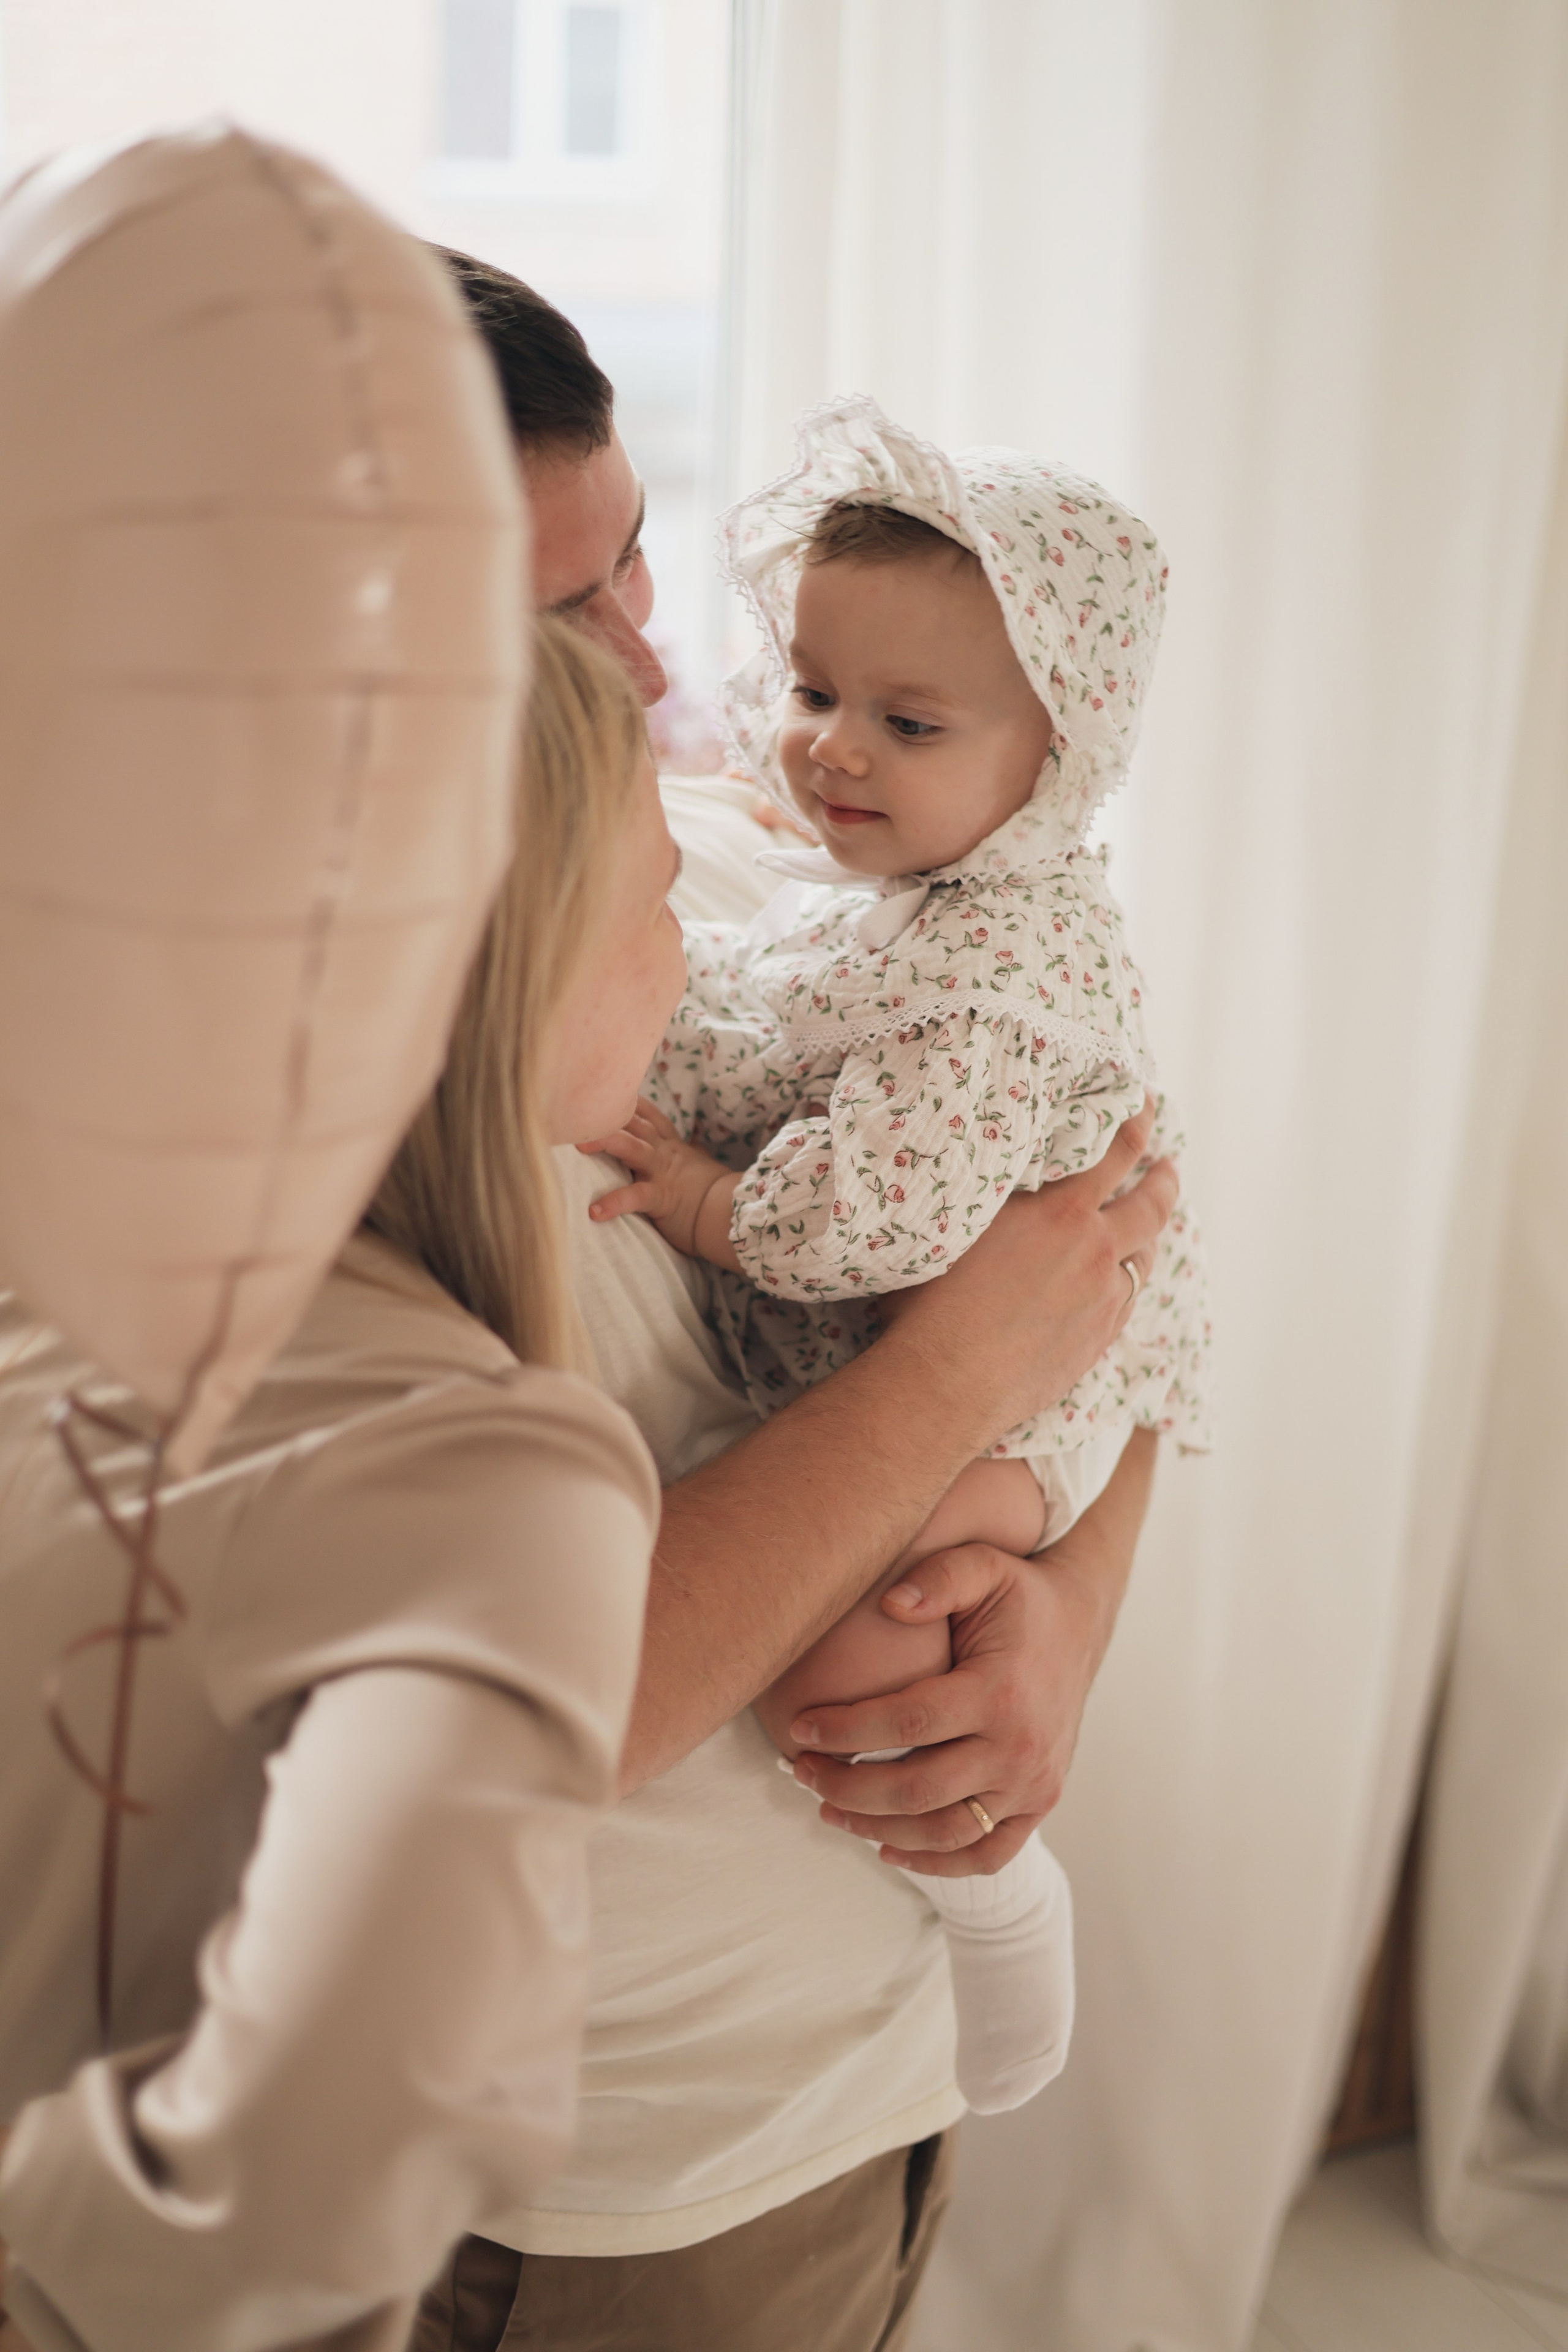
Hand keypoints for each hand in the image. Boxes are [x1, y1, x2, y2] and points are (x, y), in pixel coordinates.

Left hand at [581, 1098, 738, 1265]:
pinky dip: (614, 1203)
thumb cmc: (711, 1195)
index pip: (647, 1116)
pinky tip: (594, 1211)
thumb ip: (682, 1156)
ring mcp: (662, 1172)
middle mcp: (663, 1152)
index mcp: (670, 1146)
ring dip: (605, 1142)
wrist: (732, 1212)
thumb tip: (682, 1149)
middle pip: (633, 1124)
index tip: (607, 1087)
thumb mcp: (695, 1167)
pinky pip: (635, 1197)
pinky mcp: (662, 1197)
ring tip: (578, 1143)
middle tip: (578, 1104)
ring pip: (631, 1148)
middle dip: (606, 1113)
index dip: (628, 1102)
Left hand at [782, 1430, 1156, 1873]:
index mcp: (1000, 1691)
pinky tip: (887, 1849)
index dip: (846, 1731)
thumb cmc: (1019, 1594)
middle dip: (848, 1786)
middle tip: (801, 1772)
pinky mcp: (1040, 1803)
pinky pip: (987, 1854)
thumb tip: (889, 1603)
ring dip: (878, 1830)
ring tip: (828, 1808)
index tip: (799, 1727)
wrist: (1080, 1623)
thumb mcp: (983, 1566)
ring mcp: (1033, 1783)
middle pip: (918, 1789)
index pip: (907, 1724)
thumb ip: (937, 1577)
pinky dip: (937, 1864)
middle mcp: (1020, 1747)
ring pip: (945, 1831)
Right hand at [880, 1097, 1174, 1439]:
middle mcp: (1092, 1250)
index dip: (1137, 1119)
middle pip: (1151, 1204)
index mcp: (1059, 1211)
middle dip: (1163, 1178)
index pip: (1117, 1149)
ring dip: (1147, 1237)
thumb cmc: (929, 1302)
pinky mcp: (1097, 1341)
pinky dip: (1126, 1282)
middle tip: (1168, 1165)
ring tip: (1145, 1228)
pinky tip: (1115, 1283)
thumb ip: (986, 1195)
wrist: (946, 1383)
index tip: (1143, 1102)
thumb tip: (979, 1165)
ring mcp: (1101, 1299)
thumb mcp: (955, 1227)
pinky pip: (1127, 1300)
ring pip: (1143, 1258)